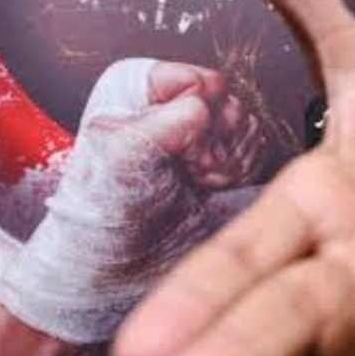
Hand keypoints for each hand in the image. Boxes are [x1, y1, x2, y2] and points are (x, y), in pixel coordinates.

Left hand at [0, 58, 261, 343]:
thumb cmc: (99, 223)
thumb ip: (156, 127)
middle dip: (220, 141)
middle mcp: (168, 104)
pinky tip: (215, 187)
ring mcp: (197, 132)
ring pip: (247, 123)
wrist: (116, 275)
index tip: (185, 149)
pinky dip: (243, 171)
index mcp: (136, 90)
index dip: (199, 115)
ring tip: (201, 182)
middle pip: (228, 101)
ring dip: (232, 159)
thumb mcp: (115, 168)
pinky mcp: (220, 157)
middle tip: (194, 170)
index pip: (196, 80)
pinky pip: (255, 146)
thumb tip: (199, 106)